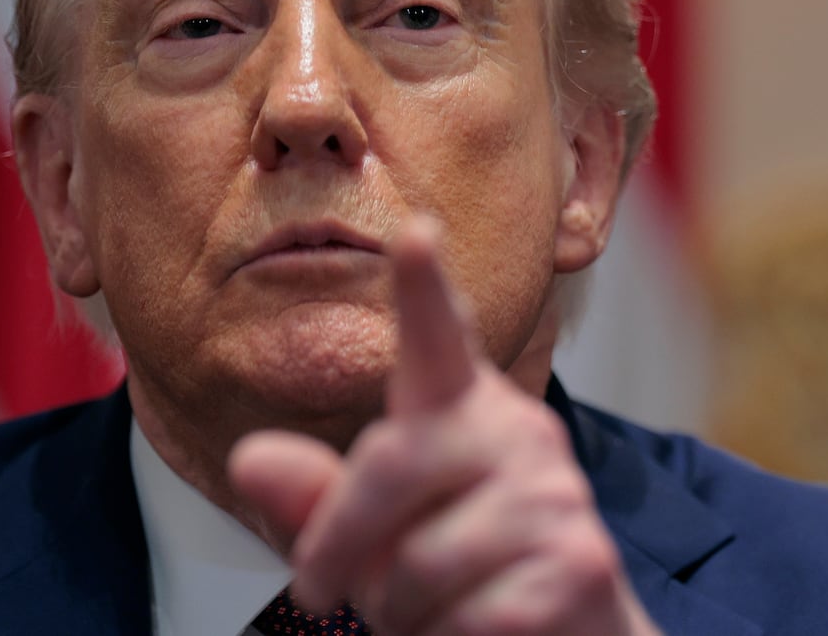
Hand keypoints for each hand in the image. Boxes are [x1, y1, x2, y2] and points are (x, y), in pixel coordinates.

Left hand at [229, 217, 661, 634]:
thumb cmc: (459, 575)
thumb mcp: (373, 535)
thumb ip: (316, 498)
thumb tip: (249, 459)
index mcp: (461, 409)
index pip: (439, 338)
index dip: (424, 287)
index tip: (414, 231)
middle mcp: (516, 432)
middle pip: (391, 463)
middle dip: (338, 542)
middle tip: (321, 590)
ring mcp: (555, 495)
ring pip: (422, 559)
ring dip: (400, 609)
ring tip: (430, 608)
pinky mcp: (579, 563)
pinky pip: (467, 615)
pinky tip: (476, 628)